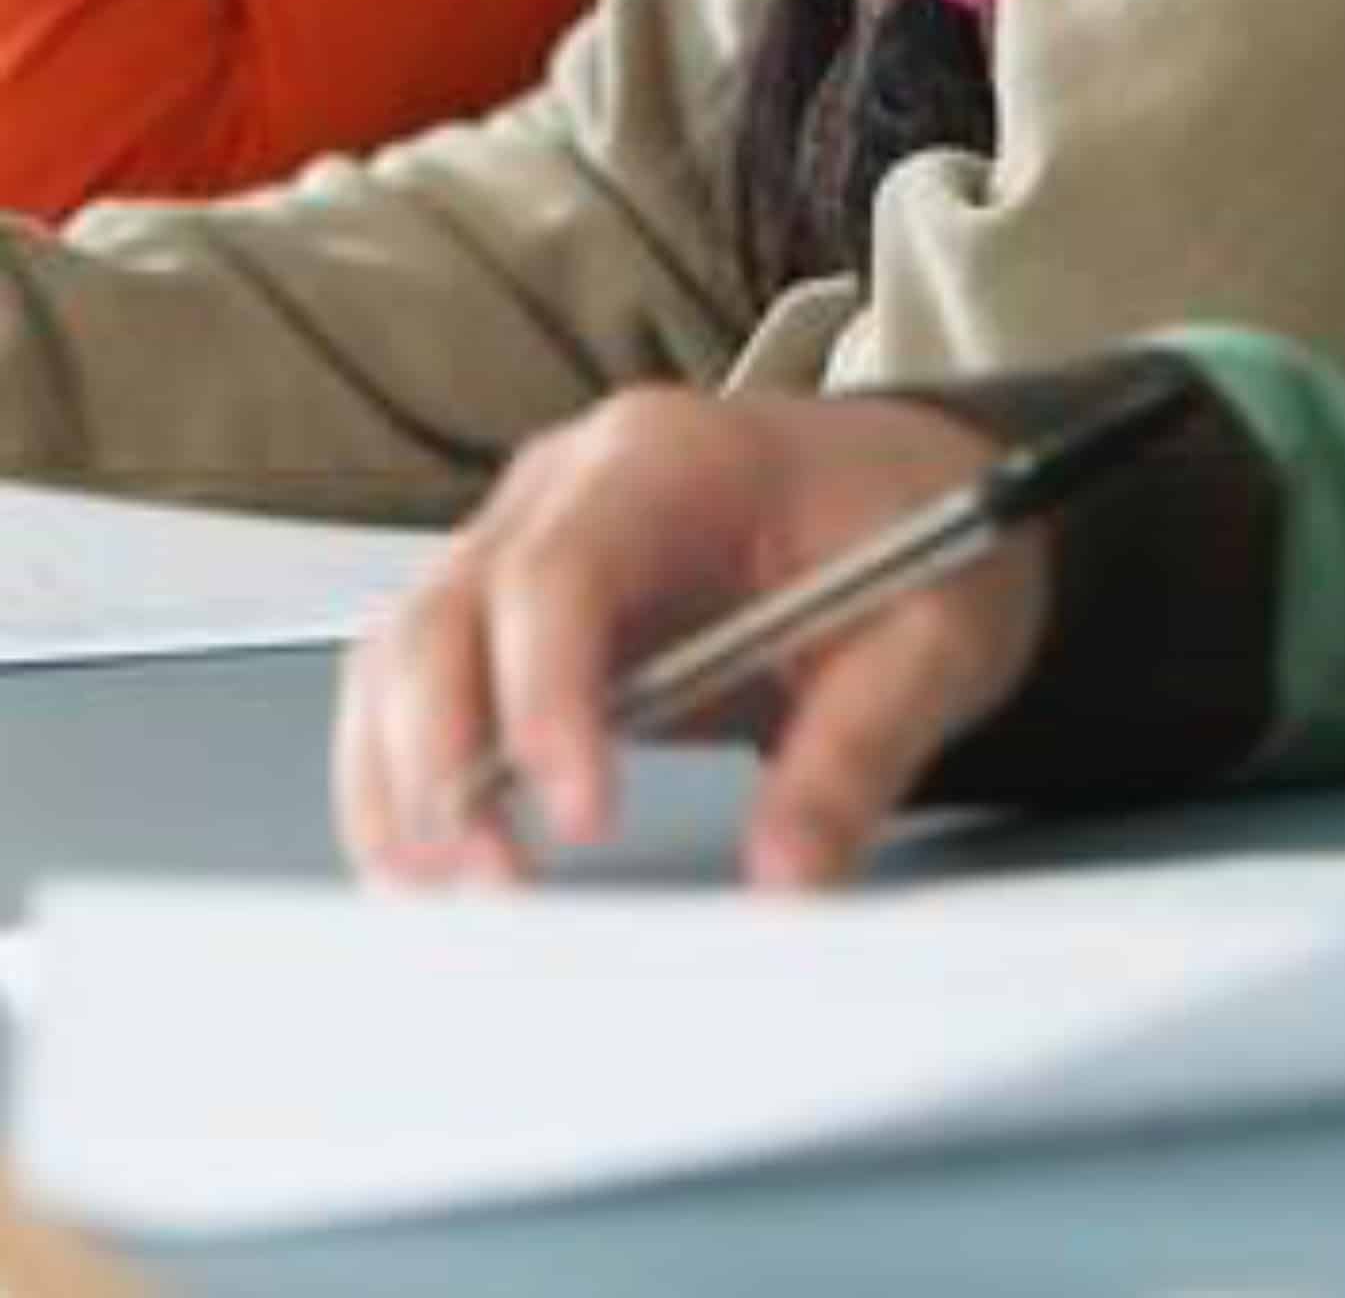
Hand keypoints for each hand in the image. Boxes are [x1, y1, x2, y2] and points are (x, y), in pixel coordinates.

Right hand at [334, 389, 1048, 890]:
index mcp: (677, 456)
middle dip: (444, 757)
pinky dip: (403, 774)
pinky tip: (436, 859)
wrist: (916, 483)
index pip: (560, 568)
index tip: (580, 814)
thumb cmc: (919, 528)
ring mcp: (530, 535)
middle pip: (448, 609)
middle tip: (498, 884)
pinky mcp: (515, 603)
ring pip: (405, 649)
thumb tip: (786, 872)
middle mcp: (574, 482)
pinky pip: (417, 679)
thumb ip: (861, 748)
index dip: (544, 696)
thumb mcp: (937, 635)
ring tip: (459, 891)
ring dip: (404, 779)